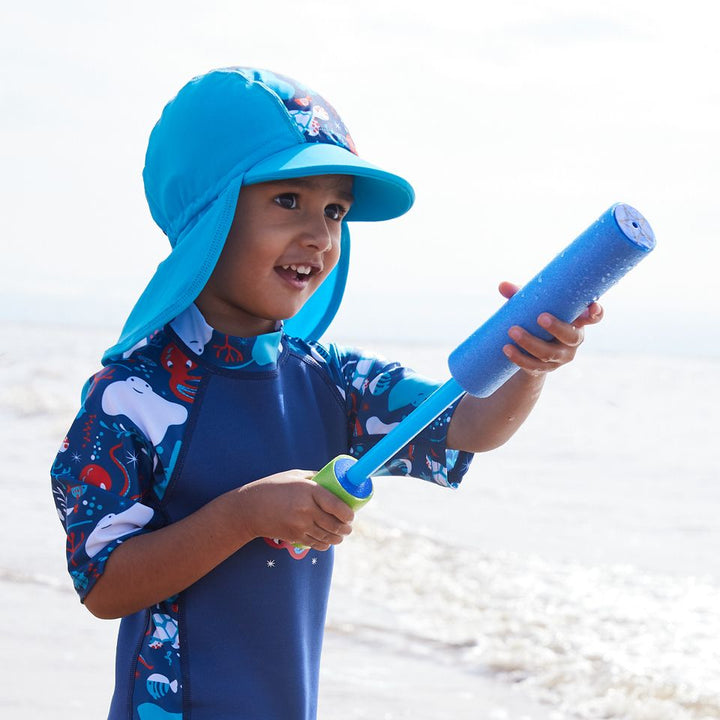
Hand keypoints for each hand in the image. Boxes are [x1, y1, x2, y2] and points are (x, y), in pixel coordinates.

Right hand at [236, 469, 354, 550]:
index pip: (337, 506)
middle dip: (346, 528)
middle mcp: (306, 510)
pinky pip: (316, 544)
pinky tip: (327, 540)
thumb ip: (314, 477)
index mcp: (309, 491)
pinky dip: (325, 543)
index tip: (351, 515)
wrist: (249, 509)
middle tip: (348, 526)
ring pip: (328, 537)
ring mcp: (300, 526)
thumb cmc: (272, 488)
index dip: (348, 514)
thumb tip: (333, 479)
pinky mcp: (295, 537)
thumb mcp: (294, 475)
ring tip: (341, 534)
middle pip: (335, 524)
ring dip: (338, 537)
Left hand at [498, 281, 602, 375]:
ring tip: (513, 331)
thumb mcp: (531, 305)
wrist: (528, 351)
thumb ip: (520, 295)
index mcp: (576, 320)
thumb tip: (503, 286)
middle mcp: (573, 339)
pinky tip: (507, 349)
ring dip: (530, 342)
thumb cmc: (535, 318)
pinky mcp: (545, 368)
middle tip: (540, 318)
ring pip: (548, 353)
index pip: (594, 317)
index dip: (596, 313)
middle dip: (557, 327)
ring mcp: (560, 357)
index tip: (592, 307)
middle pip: (571, 337)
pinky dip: (519, 357)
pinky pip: (533, 365)